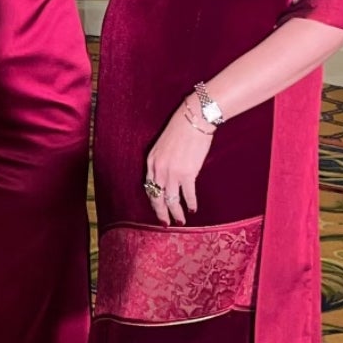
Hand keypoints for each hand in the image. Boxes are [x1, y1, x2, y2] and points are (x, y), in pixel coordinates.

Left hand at [143, 101, 214, 226]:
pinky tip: (193, 209)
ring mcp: (172, 173)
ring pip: (171, 199)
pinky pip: (187, 194)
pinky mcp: (187, 173)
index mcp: (151, 161)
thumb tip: (168, 176)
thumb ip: (162, 161)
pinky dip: (190, 203)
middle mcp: (158, 169)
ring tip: (181, 221)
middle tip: (166, 223)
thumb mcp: (163, 145)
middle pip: (157, 197)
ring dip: (176, 213)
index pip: (149, 187)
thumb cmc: (180, 129)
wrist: (193, 119)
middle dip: (162, 212)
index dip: (153, 200)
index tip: (158, 209)